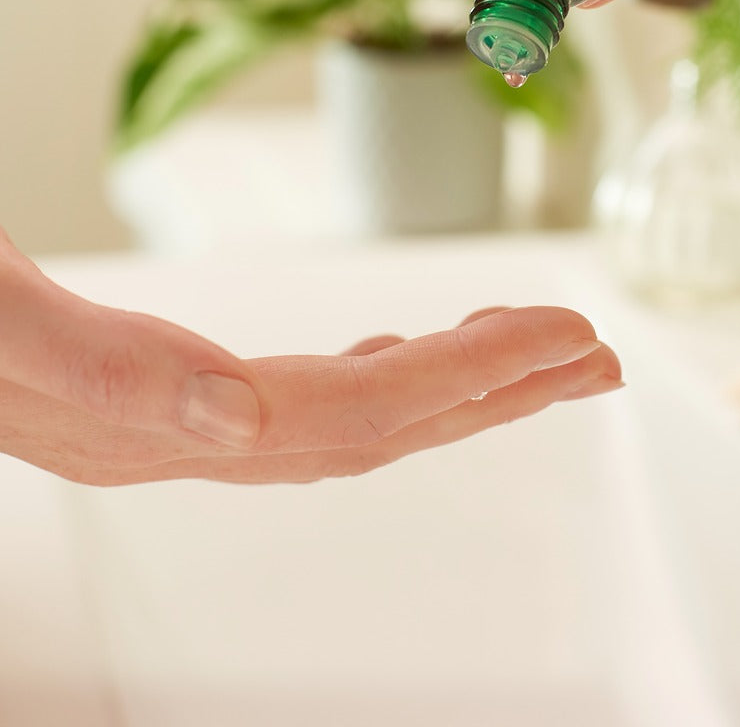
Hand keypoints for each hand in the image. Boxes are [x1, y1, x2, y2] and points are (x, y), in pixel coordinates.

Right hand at [0, 233, 619, 485]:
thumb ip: (102, 371)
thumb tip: (234, 414)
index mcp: (164, 422)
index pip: (366, 406)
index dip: (477, 373)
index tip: (572, 334)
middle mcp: (192, 439)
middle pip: (389, 424)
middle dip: (504, 389)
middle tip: (601, 358)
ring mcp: (187, 426)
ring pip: (361, 413)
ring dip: (461, 383)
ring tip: (543, 353)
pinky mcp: (176, 397)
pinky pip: (315, 398)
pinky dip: (388, 375)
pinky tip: (412, 357)